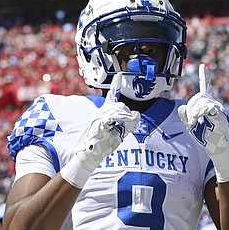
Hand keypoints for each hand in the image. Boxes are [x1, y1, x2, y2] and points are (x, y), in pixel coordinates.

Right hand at [61, 73, 140, 187]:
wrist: (92, 154)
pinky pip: (115, 116)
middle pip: (119, 105)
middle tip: (132, 122)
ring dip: (128, 117)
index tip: (120, 75)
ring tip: (130, 123)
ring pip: (119, 110)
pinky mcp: (100, 122)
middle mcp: (100, 112)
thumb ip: (128, 124)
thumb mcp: (120, 133)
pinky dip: (125, 118)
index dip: (115, 86)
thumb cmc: (104, 144)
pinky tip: (129, 120)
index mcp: (104, 113)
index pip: (111, 97)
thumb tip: (137, 114)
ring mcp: (99, 117)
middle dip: (128, 114)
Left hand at [178, 64, 228, 182]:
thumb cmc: (206, 138)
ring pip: (200, 104)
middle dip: (192, 110)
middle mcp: (215, 104)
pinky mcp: (219, 113)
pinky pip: (205, 108)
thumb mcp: (192, 126)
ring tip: (194, 124)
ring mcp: (218, 108)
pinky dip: (198, 114)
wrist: (217, 147)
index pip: (206, 87)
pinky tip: (196, 121)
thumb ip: (186, 116)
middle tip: (192, 122)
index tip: (203, 66)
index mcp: (209, 105)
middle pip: (198, 99)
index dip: (204, 76)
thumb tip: (181, 108)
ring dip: (194, 114)